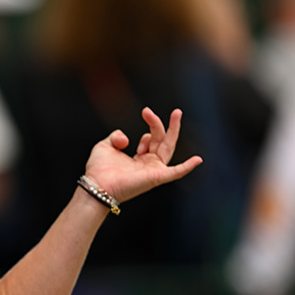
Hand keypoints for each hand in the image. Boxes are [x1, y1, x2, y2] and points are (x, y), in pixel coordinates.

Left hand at [84, 108, 201, 203]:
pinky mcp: (155, 178)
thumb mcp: (105, 146)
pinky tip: (198, 160)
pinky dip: (187, 167)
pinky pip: (175, 173)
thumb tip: (127, 138)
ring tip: (176, 113)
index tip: (135, 128)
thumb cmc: (98, 170)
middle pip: (161, 140)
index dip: (147, 130)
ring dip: (172, 130)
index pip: (151, 139)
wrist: (96, 184)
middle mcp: (148, 164)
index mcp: (139, 158)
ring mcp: (153, 171)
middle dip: (159, 124)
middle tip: (150, 110)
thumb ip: (116, 136)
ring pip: (168, 148)